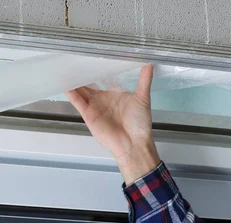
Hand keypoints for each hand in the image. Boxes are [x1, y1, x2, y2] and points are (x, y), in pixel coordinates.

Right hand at [66, 64, 159, 184]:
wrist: (134, 143)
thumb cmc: (140, 123)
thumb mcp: (143, 98)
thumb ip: (144, 80)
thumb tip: (150, 63)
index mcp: (114, 94)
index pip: (102, 78)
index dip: (96, 69)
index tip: (91, 55)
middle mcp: (102, 99)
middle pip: (88, 84)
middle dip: (81, 73)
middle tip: (73, 58)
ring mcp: (94, 106)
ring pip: (80, 90)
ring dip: (73, 81)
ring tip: (64, 67)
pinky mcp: (88, 115)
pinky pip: (77, 102)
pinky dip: (71, 93)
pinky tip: (64, 84)